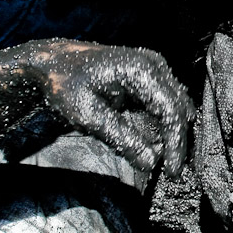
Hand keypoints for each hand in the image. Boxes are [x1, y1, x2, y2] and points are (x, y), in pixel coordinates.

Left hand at [35, 41, 195, 176]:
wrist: (54, 62)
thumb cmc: (66, 85)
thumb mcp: (89, 115)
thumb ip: (122, 138)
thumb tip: (151, 163)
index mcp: (140, 70)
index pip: (171, 110)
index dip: (175, 143)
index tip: (172, 170)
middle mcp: (153, 64)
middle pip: (179, 107)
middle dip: (178, 141)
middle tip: (172, 171)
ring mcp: (153, 66)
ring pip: (177, 104)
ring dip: (173, 132)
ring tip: (165, 160)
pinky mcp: (150, 73)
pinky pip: (166, 100)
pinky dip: (165, 122)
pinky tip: (157, 142)